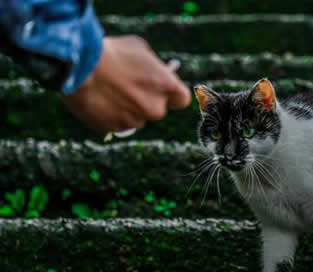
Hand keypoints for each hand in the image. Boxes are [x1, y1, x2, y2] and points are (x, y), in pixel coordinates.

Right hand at [62, 36, 190, 132]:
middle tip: (129, 88)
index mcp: (167, 87)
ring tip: (110, 91)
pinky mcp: (114, 128)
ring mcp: (135, 121)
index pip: (182, 100)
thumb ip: (154, 67)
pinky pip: (116, 123)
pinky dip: (110, 115)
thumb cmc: (111, 52)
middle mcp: (155, 108)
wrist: (78, 66)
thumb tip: (157, 73)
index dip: (173, 96)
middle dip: (146, 101)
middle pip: (157, 110)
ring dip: (127, 109)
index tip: (165, 91)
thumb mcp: (140, 50)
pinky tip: (99, 99)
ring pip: (136, 118)